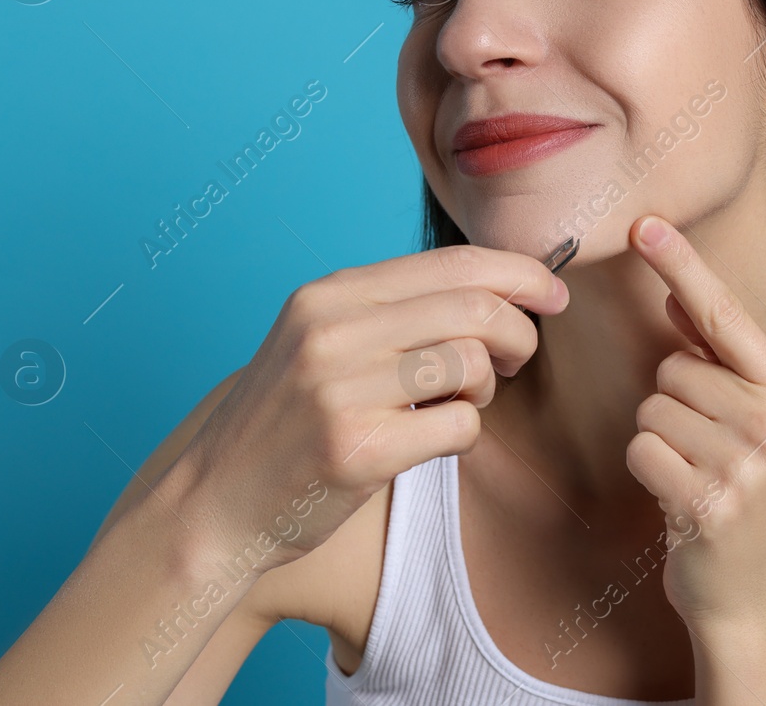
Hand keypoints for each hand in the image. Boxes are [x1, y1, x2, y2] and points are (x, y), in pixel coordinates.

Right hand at [169, 244, 568, 569]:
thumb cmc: (286, 421)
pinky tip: (435, 440)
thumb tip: (497, 286)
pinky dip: (466, 433)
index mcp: (331, 294)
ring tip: (461, 402)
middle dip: (517, 332)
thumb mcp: (321, 339)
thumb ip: (393, 309)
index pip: (453, 262)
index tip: (552, 295)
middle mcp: (334, 331)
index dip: (518, 273)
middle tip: (514, 361)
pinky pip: (460, 426)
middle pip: (473, 307)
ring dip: (486, 387)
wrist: (213, 502)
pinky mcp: (357, 450)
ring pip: (470, 363)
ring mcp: (342, 390)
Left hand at [623, 214, 765, 633]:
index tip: (645, 224)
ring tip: (695, 480)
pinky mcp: (710, 499)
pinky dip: (646, 472)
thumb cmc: (747, 511)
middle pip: (674, 367)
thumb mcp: (754, 434)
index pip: (728, 317)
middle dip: (672, 405)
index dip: (684, 267)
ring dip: (658, 442)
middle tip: (703, 456)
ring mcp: (748, 463)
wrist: (757, 608)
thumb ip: (720, 368)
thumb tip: (673, 302)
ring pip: (652, 406)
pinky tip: (679, 502)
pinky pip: (641, 448)